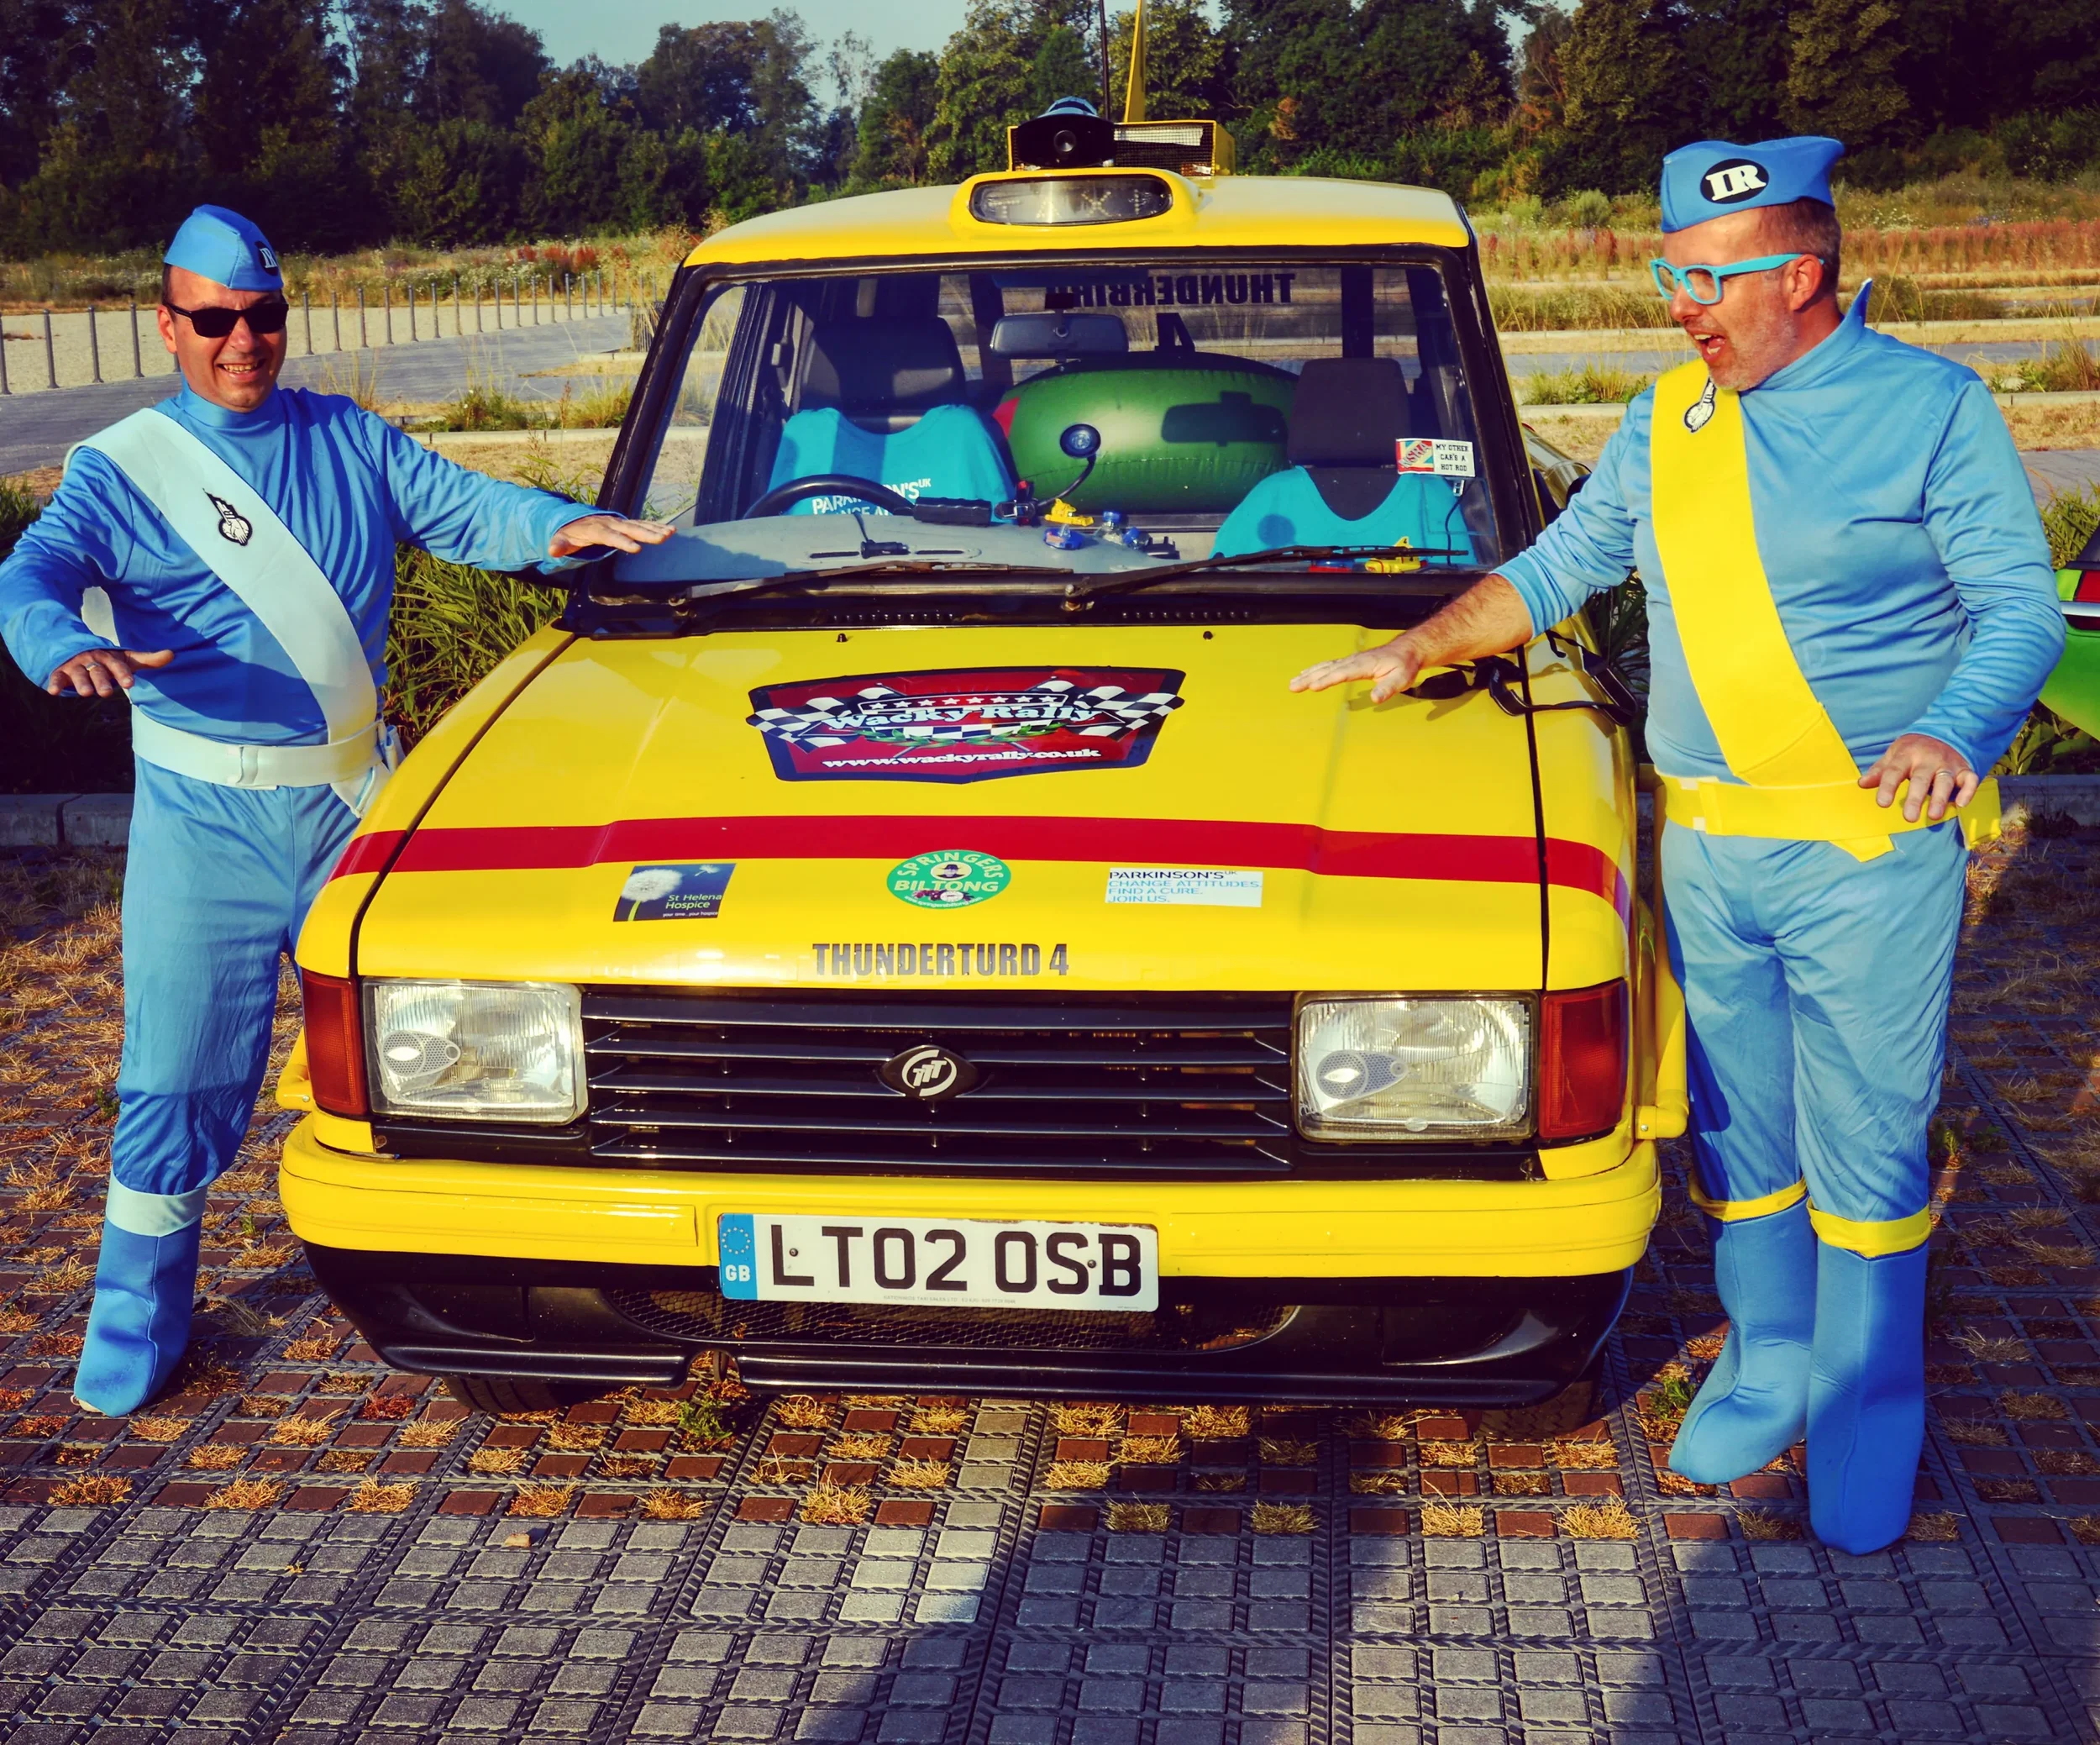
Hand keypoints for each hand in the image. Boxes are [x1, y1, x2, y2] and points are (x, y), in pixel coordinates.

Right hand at [46, 646, 173, 698]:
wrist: (78, 648)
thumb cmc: (108, 660)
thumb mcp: (127, 659)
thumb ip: (147, 660)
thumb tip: (172, 654)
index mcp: (109, 658)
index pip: (118, 666)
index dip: (123, 674)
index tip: (130, 683)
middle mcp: (92, 661)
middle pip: (98, 672)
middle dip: (102, 681)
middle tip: (107, 693)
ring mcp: (76, 665)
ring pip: (78, 675)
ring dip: (81, 683)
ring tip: (86, 693)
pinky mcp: (61, 671)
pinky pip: (57, 677)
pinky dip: (55, 684)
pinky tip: (53, 692)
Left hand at [548, 514, 675, 557]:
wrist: (574, 519)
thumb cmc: (569, 533)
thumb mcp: (561, 539)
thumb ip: (559, 544)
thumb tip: (552, 550)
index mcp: (595, 529)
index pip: (610, 536)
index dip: (622, 542)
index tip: (636, 549)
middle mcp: (610, 523)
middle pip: (629, 528)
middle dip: (646, 533)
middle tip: (662, 538)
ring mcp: (619, 522)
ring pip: (639, 525)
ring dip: (655, 529)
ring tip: (671, 533)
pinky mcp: (625, 524)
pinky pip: (642, 525)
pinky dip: (656, 527)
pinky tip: (670, 530)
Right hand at [1288, 637, 1424, 703]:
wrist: (1407, 650)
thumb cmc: (1404, 665)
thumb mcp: (1401, 679)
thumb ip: (1388, 688)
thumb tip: (1375, 698)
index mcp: (1364, 665)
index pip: (1342, 673)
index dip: (1327, 680)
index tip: (1313, 686)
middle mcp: (1354, 661)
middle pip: (1328, 670)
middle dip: (1309, 678)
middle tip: (1293, 687)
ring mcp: (1350, 660)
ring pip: (1325, 667)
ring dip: (1308, 674)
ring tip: (1293, 683)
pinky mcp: (1349, 662)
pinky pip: (1328, 665)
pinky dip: (1315, 669)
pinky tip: (1306, 674)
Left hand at [1859, 732, 1977, 822]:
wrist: (1943, 732)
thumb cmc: (1912, 750)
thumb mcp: (1893, 755)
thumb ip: (1879, 771)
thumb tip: (1862, 783)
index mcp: (1906, 755)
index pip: (1894, 771)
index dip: (1888, 787)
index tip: (1883, 803)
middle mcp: (1928, 759)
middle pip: (1920, 779)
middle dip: (1915, 798)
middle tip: (1909, 818)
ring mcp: (1947, 764)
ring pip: (1945, 781)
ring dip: (1939, 798)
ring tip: (1933, 816)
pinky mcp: (1964, 768)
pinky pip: (1970, 779)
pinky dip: (1968, 791)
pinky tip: (1960, 804)